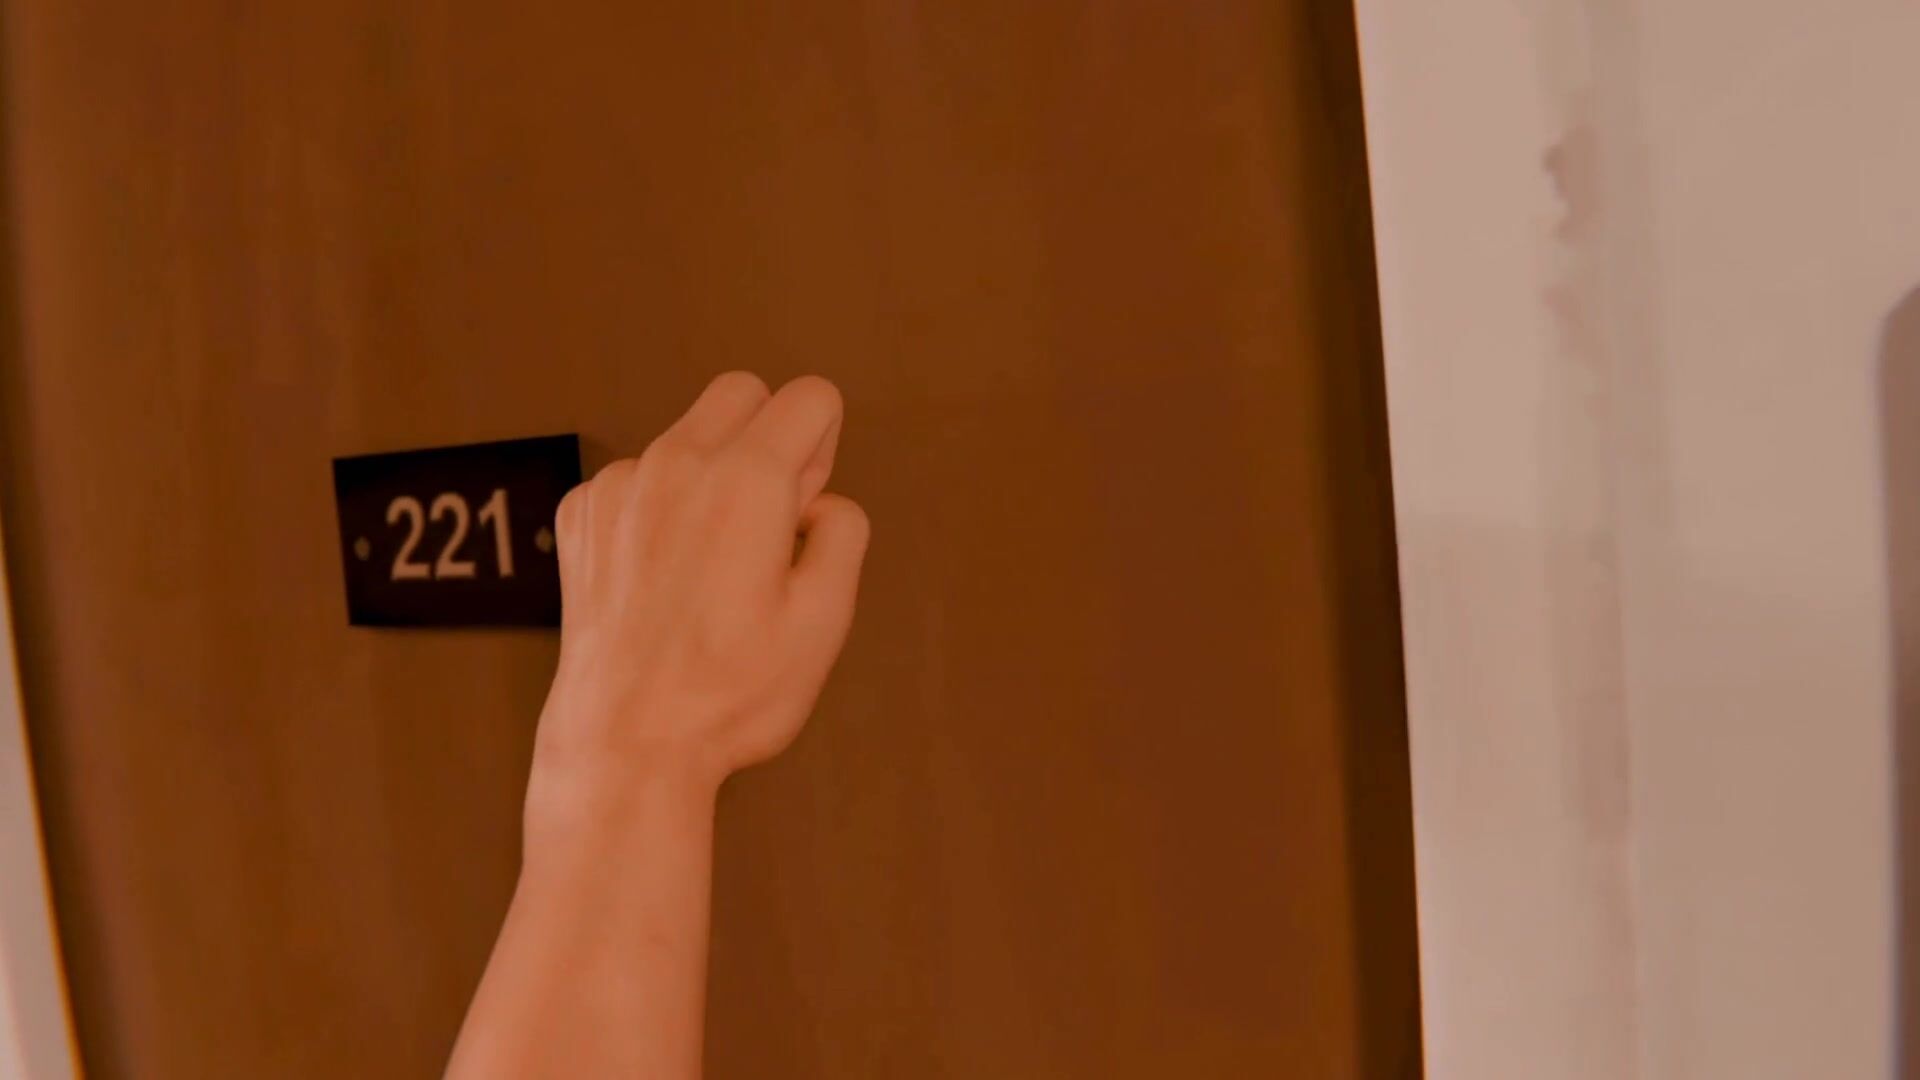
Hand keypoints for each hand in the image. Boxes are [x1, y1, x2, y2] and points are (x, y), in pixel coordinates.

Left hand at [525, 372, 869, 840]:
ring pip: (686, 437)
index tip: (806, 507)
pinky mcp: (582, 514)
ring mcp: (620, 486)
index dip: (825, 447)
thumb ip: (844, 534)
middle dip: (769, 438)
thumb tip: (821, 504)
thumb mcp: (826, 619)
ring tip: (709, 570)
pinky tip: (663, 580)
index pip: (809, 397)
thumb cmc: (729, 693)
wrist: (625, 742)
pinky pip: (639, 479)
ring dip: (710, 476)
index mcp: (746, 481)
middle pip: (741, 393)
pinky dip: (659, 509)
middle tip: (769, 524)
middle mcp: (676, 464)